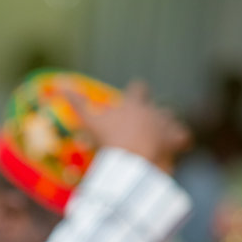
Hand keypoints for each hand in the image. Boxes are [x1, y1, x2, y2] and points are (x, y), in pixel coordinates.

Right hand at [66, 80, 191, 171]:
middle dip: (152, 115)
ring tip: (159, 137)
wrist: (132, 158)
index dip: (136, 91)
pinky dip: (179, 141)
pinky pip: (183, 137)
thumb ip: (75, 103)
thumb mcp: (88, 121)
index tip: (134, 93)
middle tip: (143, 126)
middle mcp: (152, 111)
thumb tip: (58, 82)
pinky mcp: (174, 140)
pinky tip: (175, 148)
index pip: (138, 88)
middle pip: (157, 107)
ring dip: (166, 126)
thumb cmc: (108, 138)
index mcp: (133, 104)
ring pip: (171, 120)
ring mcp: (165, 125)